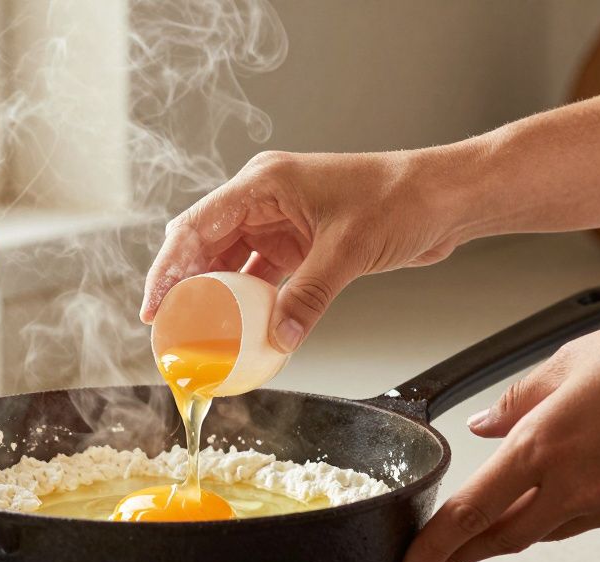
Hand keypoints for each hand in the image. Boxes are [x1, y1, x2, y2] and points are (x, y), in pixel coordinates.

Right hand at [140, 150, 469, 351]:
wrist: (445, 199)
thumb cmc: (402, 199)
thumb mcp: (348, 250)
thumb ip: (307, 297)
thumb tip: (275, 341)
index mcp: (265, 183)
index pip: (196, 225)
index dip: (168, 268)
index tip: (154, 307)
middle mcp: (266, 199)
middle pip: (205, 245)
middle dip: (184, 287)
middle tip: (170, 329)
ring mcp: (282, 221)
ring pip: (230, 263)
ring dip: (216, 298)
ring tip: (200, 335)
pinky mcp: (300, 243)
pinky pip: (261, 276)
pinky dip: (250, 302)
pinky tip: (242, 329)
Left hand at [399, 310, 599, 561]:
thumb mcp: (566, 362)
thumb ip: (516, 400)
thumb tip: (483, 423)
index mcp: (542, 446)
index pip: (471, 511)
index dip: (435, 544)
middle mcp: (573, 486)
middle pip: (503, 539)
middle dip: (464, 553)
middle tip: (439, 558)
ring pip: (545, 532)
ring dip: (512, 534)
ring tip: (488, 530)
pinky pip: (587, 520)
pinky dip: (562, 513)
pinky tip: (560, 496)